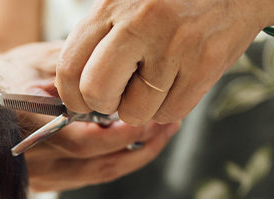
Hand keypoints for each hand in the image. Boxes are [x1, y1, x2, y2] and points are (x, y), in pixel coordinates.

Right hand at [0, 41, 180, 191]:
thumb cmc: (7, 72)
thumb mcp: (34, 58)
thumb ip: (66, 68)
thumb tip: (103, 73)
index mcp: (24, 125)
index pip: (79, 141)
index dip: (117, 136)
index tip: (147, 120)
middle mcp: (30, 158)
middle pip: (96, 163)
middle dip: (139, 146)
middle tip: (169, 123)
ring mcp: (38, 176)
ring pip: (97, 174)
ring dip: (135, 157)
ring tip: (164, 132)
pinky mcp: (45, 184)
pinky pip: (89, 176)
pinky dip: (118, 161)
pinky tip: (140, 144)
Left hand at [55, 0, 273, 123]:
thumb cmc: (170, 4)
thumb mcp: (125, 5)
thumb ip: (97, 40)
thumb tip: (70, 92)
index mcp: (111, 8)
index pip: (69, 68)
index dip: (73, 95)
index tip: (85, 98)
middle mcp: (139, 23)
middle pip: (96, 92)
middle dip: (103, 105)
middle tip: (118, 95)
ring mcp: (174, 45)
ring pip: (135, 111)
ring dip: (142, 108)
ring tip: (156, 81)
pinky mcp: (204, 64)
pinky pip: (170, 113)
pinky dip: (171, 106)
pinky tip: (179, 81)